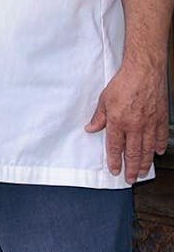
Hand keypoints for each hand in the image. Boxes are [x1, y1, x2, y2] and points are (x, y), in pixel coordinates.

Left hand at [85, 61, 168, 182]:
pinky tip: (158, 152)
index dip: (114, 161)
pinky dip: (159, 146)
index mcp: (118, 122)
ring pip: (147, 149)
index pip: (115, 147)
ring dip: (144, 162)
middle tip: (130, 179)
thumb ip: (99, 117)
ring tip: (142, 172)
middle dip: (131, 168)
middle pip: (133, 153)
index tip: (114, 170)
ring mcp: (150, 124)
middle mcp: (135, 126)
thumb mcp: (104, 100)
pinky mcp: (161, 118)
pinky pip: (161, 137)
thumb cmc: (123, 83)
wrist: (144, 72)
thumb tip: (90, 128)